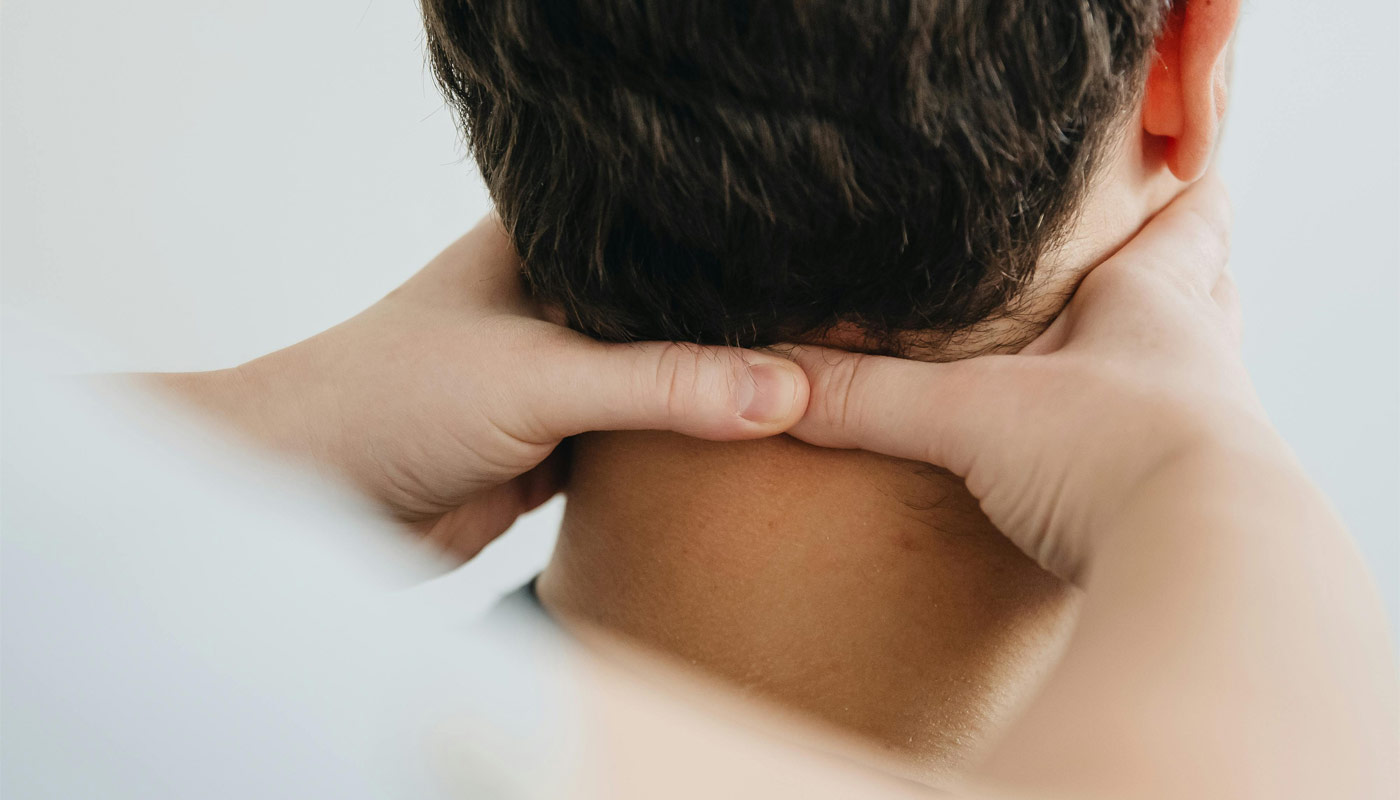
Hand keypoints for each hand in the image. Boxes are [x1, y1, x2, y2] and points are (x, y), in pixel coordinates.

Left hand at [159, 216, 808, 560]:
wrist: (312, 500)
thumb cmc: (391, 399)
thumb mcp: (539, 377)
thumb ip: (662, 382)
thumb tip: (788, 391)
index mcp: (549, 240)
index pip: (669, 234)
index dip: (741, 254)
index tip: (821, 280)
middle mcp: (559, 299)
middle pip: (676, 312)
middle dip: (739, 335)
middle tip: (833, 346)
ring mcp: (561, 371)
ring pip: (664, 380)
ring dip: (713, 399)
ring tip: (811, 396)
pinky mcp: (559, 441)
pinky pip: (643, 441)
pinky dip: (683, 453)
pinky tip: (747, 454)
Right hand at [788, 172, 1265, 579]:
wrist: (1204, 570)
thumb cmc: (1115, 455)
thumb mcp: (973, 415)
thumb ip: (872, 395)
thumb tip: (778, 380)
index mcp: (1155, 307)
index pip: (1188, 224)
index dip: (1180, 197)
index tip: (1180, 170)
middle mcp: (1196, 367)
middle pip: (1207, 298)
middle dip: (1179, 278)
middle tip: (1143, 264)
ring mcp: (1207, 441)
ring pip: (1196, 384)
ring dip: (1162, 372)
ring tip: (1115, 369)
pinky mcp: (1194, 511)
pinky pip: (1171, 465)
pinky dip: (1140, 453)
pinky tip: (1101, 472)